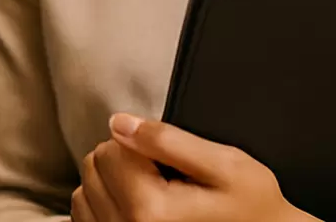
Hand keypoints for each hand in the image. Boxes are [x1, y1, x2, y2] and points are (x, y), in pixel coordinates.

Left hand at [71, 114, 316, 221]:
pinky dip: (104, 206)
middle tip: (166, 177)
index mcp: (150, 211)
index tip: (171, 161)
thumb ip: (169, 140)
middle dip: (125, 161)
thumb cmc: (251, 209)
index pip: (112, 147)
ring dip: (112, 184)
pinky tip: (134, 209)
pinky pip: (84, 217)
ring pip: (84, 191)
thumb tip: (119, 123)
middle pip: (94, 166)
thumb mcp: (225, 165)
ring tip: (153, 194)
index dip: (142, 142)